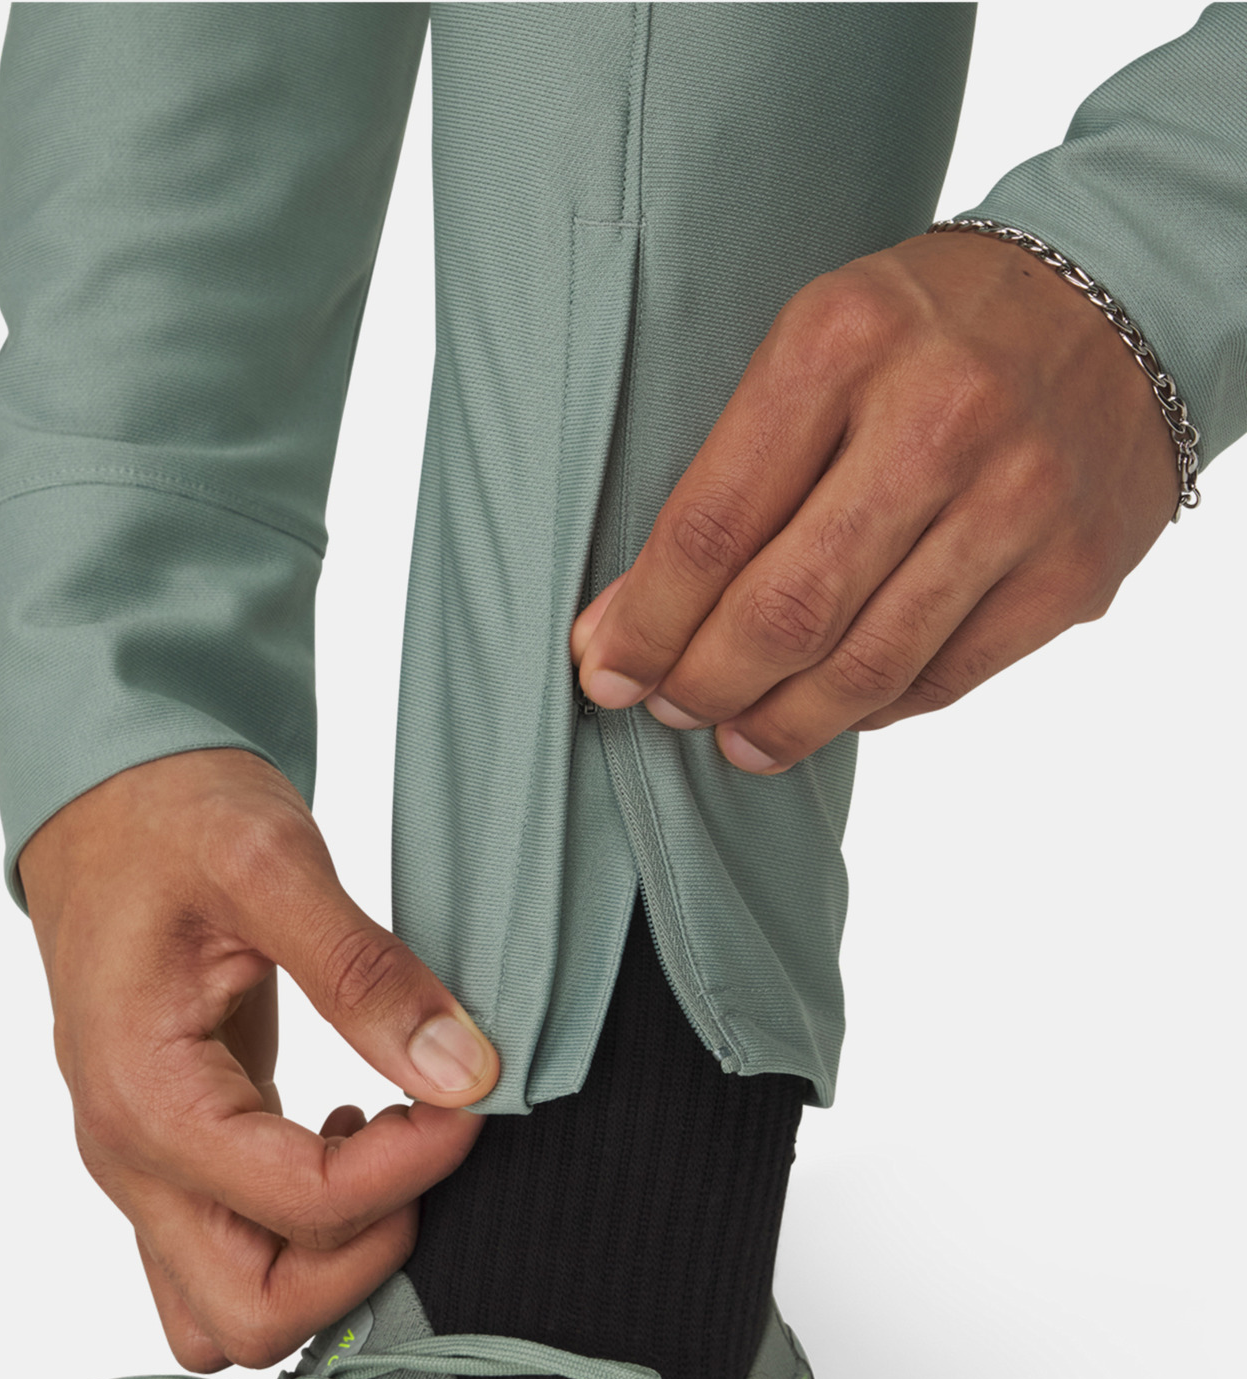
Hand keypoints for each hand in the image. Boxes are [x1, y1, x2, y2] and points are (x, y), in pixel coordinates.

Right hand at [19, 749, 498, 1370]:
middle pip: (252, 1315)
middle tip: (423, 1147)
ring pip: (231, 1316)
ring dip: (328, 1270)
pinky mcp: (172, 1160)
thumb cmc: (170, 816)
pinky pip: (224, 1266)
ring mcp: (142, 1172)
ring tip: (379, 1154)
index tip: (469, 1096)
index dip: (412, 1168)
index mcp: (144, 1094)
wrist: (101, 796)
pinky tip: (344, 1143)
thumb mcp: (271, 863)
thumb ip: (366, 974)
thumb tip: (465, 1071)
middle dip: (364, 1258)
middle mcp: (127, 1159)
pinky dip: (298, 1247)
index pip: (300, 1206)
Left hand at [572, 229, 1177, 769]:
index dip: (647, 621)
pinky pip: (943, 679)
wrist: (1121, 294)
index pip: (712, 523)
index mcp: (844, 342)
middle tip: (671, 708)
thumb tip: (622, 627)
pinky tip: (834, 709)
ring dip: (781, 723)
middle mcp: (939, 418)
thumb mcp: (820, 342)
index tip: (605, 670)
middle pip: (786, 610)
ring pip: (866, 667)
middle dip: (706, 682)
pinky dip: (872, 710)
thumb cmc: (931, 330)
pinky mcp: (1072, 569)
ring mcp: (1018, 499)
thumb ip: (728, 474)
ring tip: (739, 737)